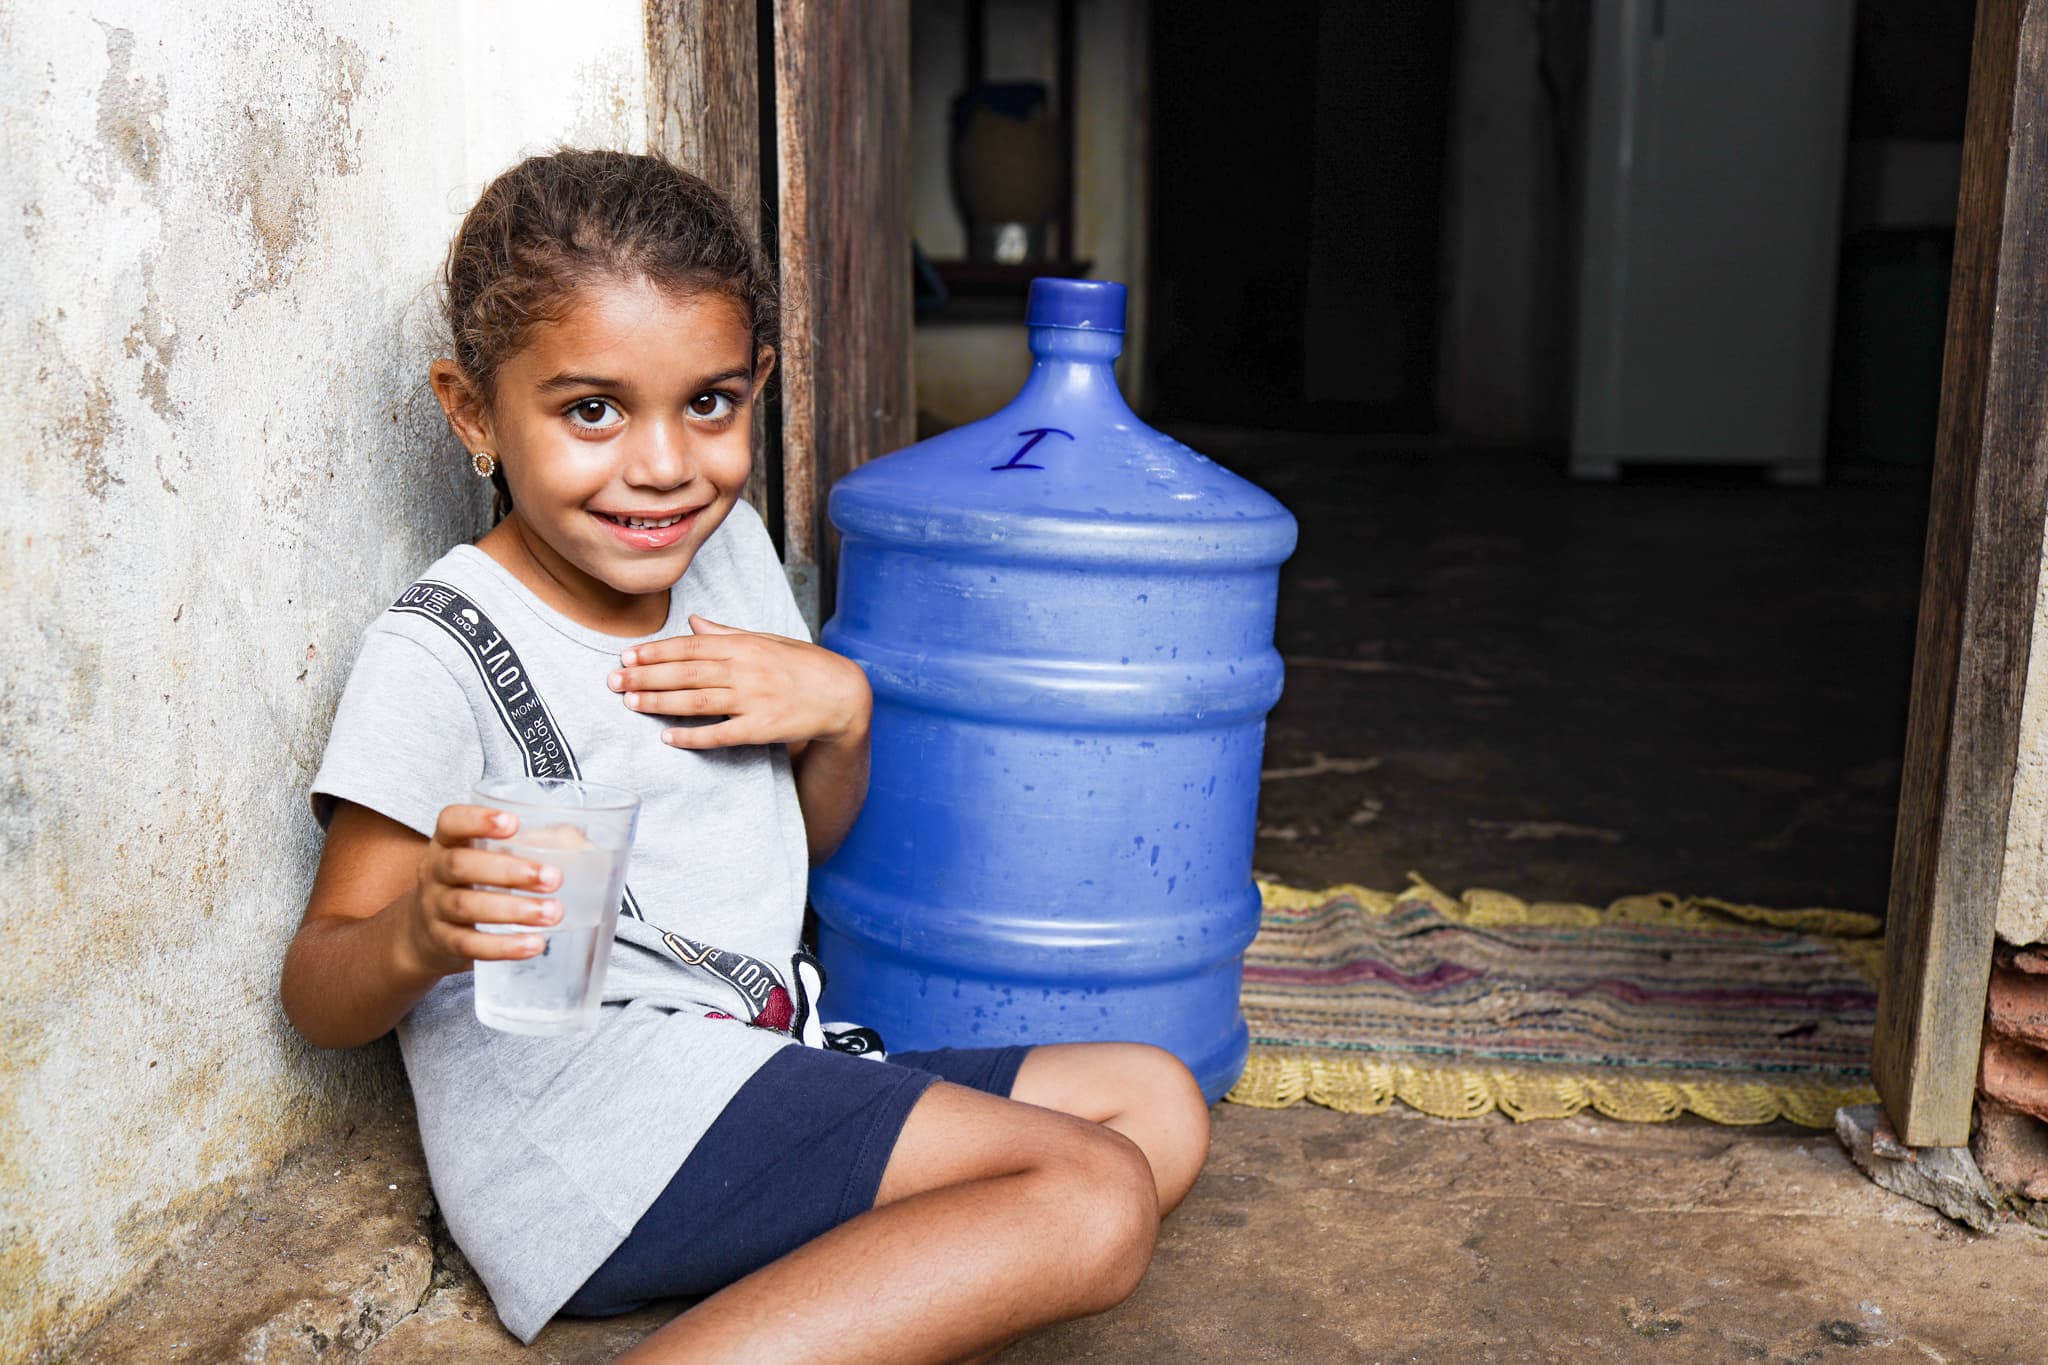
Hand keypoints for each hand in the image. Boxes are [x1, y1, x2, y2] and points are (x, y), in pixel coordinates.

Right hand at [405, 805, 564, 975]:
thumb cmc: (473, 884)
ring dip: (515, 910)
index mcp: (448, 842)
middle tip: (553, 878)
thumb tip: (581, 846)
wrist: (425, 933)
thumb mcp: (487, 857)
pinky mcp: (443, 943)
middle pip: (460, 865)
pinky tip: (534, 944)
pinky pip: (471, 945)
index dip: (477, 820)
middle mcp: (434, 872)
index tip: (512, 822)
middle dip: (510, 871)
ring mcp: (435, 909)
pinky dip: (504, 946)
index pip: (450, 821)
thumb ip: (529, 845)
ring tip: (553, 913)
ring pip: (468, 906)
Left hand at [607, 614, 871, 750]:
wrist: (843, 694)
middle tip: (614, 682)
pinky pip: (720, 733)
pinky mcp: (762, 727)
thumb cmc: (802, 665)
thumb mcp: (766, 640)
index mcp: (744, 645)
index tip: (627, 657)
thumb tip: (693, 622)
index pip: (690, 646)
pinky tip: (668, 737)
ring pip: (696, 701)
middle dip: (646, 676)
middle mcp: (746, 670)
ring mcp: (754, 699)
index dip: (655, 652)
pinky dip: (692, 736)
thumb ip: (727, 634)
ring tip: (630, 704)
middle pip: (686, 673)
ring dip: (660, 702)